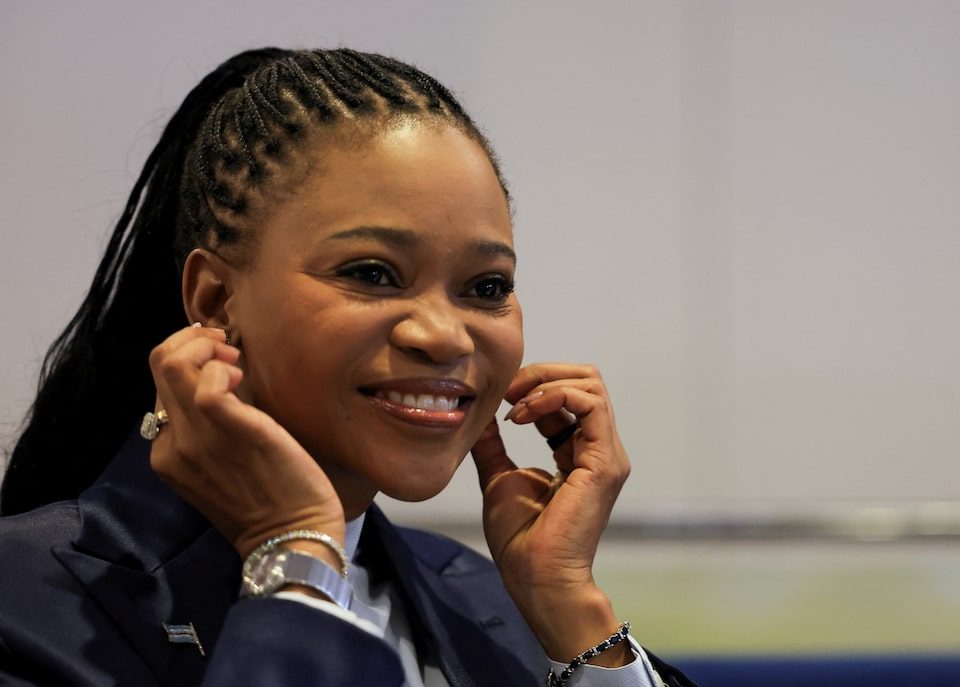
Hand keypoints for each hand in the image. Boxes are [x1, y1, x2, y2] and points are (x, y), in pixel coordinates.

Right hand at [147, 325, 344, 559]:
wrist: (290, 539)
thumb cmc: (268, 500)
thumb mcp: (222, 465)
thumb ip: (210, 430)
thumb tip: (221, 381)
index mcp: (166, 454)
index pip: (160, 386)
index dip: (189, 362)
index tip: (223, 362)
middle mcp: (172, 445)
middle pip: (158, 366)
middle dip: (192, 341)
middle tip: (226, 349)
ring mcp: (195, 440)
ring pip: (172, 365)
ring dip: (204, 346)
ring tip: (235, 360)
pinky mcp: (230, 431)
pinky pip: (208, 383)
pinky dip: (222, 367)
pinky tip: (242, 376)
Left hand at [470, 363, 631, 664]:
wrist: (534, 574)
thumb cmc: (520, 538)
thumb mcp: (498, 476)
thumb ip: (493, 443)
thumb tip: (481, 413)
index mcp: (578, 451)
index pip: (567, 395)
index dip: (533, 384)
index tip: (500, 396)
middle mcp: (598, 448)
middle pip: (585, 380)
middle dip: (542, 374)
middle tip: (507, 390)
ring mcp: (606, 454)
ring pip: (590, 384)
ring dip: (545, 383)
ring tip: (514, 405)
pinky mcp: (605, 462)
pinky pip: (591, 404)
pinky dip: (554, 397)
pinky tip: (523, 414)